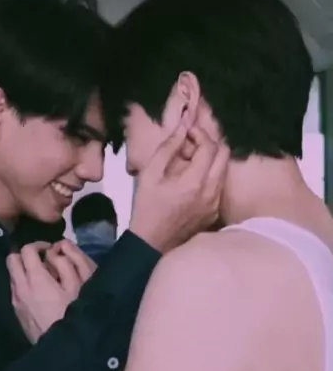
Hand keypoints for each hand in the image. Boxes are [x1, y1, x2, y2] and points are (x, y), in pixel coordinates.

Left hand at [6, 241, 95, 342]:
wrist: (61, 347)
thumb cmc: (72, 313)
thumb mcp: (77, 286)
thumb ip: (66, 264)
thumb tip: (56, 251)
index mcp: (35, 278)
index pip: (26, 250)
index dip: (38, 245)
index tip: (50, 250)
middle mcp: (20, 287)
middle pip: (12, 259)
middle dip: (25, 255)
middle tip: (42, 260)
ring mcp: (16, 301)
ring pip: (12, 275)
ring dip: (24, 270)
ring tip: (42, 277)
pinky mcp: (16, 312)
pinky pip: (15, 290)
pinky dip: (23, 284)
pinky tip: (39, 294)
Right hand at [129, 125, 228, 252]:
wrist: (151, 244)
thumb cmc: (147, 208)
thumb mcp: (149, 175)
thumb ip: (167, 148)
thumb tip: (182, 126)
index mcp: (195, 182)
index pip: (210, 146)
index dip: (199, 133)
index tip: (187, 132)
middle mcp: (212, 192)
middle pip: (224, 154)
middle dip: (209, 143)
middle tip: (191, 144)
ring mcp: (216, 203)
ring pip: (224, 169)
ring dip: (211, 158)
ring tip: (190, 161)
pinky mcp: (215, 212)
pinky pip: (219, 185)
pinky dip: (210, 175)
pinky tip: (192, 179)